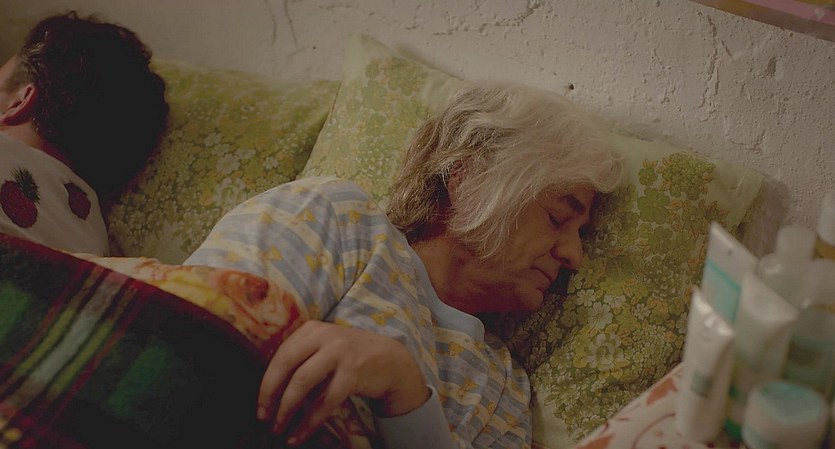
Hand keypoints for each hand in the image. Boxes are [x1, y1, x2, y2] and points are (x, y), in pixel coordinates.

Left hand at [256, 320, 429, 445]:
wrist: (392, 360)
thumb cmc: (351, 356)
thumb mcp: (326, 346)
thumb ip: (302, 357)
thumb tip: (270, 389)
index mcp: (312, 329)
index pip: (281, 355)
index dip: (266, 382)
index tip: (260, 405)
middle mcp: (324, 336)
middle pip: (287, 365)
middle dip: (270, 394)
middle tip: (264, 418)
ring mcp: (340, 352)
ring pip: (303, 383)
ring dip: (287, 410)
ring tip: (279, 429)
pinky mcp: (353, 372)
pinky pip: (325, 401)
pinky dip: (309, 421)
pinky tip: (299, 434)